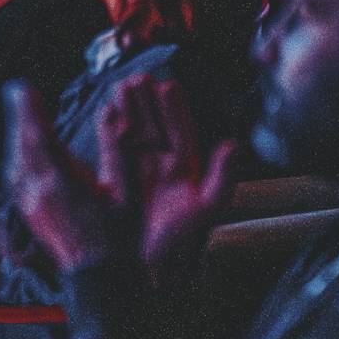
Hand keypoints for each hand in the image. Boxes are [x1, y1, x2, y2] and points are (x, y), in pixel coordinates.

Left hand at [2, 80, 117, 272]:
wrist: (98, 281)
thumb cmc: (117, 239)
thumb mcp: (125, 192)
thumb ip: (118, 150)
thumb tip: (114, 113)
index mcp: (61, 184)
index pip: (38, 137)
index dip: (29, 109)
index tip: (25, 87)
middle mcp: (37, 193)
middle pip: (21, 144)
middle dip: (21, 115)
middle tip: (21, 91)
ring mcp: (28, 205)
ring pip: (15, 159)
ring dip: (19, 133)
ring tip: (23, 111)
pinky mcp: (26, 213)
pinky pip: (16, 175)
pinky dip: (19, 153)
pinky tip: (25, 146)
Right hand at [102, 75, 236, 274]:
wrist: (149, 261)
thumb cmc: (181, 236)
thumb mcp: (207, 208)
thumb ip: (222, 177)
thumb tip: (233, 146)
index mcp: (187, 166)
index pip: (182, 130)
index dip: (175, 109)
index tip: (168, 86)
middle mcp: (163, 161)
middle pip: (155, 123)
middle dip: (147, 100)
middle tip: (139, 77)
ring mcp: (139, 166)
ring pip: (135, 129)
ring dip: (129, 108)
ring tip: (121, 85)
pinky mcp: (118, 174)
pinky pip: (113, 145)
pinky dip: (109, 128)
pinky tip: (106, 111)